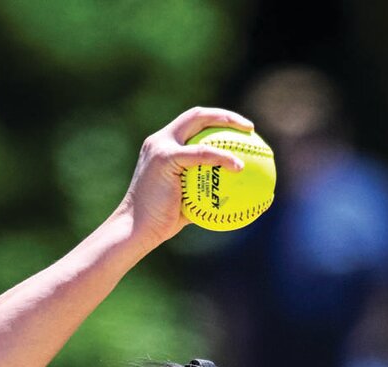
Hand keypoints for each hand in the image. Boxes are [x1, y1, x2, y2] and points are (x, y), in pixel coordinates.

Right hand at [116, 106, 254, 248]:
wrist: (137, 229)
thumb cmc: (161, 223)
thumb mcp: (187, 204)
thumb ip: (205, 193)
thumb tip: (234, 198)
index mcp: (163, 146)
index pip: (191, 124)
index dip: (216, 122)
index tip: (238, 132)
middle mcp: (160, 140)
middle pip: (196, 115)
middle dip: (225, 116)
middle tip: (249, 129)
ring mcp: (161, 146)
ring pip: (198, 123)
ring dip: (226, 123)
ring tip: (250, 136)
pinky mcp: (165, 158)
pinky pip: (201, 154)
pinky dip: (222, 157)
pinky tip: (239, 166)